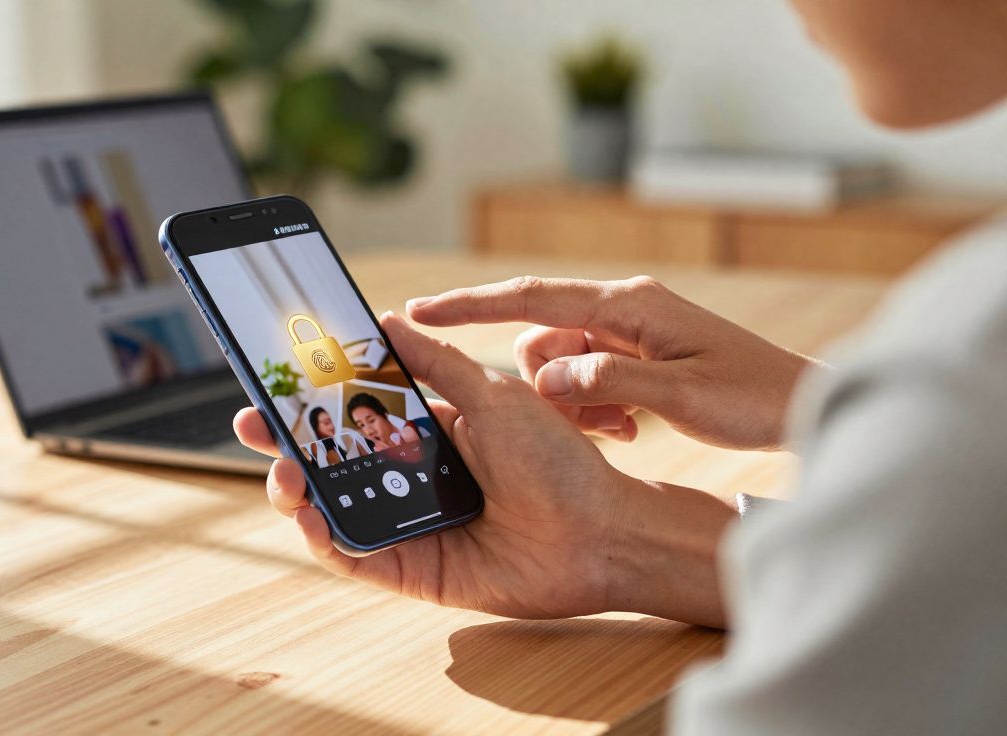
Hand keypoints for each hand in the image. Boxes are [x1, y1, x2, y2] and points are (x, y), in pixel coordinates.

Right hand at [235, 312, 734, 626]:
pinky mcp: (410, 569)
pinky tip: (308, 515)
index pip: (353, 412)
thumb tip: (386, 322)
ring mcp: (405, 523)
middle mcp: (408, 478)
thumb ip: (436, 364)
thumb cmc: (559, 462)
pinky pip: (352, 555)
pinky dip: (322, 537)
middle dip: (283, 440)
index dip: (310, 398)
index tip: (273, 378)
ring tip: (284, 468)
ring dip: (295, 487)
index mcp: (427, 431)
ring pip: (331, 507)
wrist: (599, 531)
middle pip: (329, 460)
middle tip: (249, 423)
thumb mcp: (494, 397)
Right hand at [408, 275, 821, 450]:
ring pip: (560, 362)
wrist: (801, 405)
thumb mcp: (680, 395)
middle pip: (541, 337)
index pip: (530, 298)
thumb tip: (546, 376)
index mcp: (626, 305)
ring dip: (571, 400)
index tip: (417, 310)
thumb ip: (607, 380)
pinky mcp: (635, 353)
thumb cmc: (751, 397)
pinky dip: (591, 404)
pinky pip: (585, 375)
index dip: (469, 305)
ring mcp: (627, 330)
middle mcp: (621, 308)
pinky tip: (625, 429)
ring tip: (618, 430)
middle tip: (589, 424)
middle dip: (542, 382)